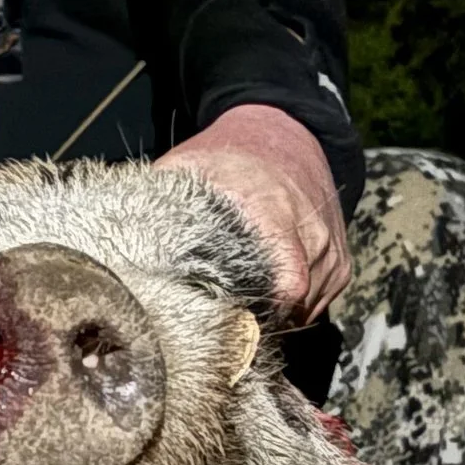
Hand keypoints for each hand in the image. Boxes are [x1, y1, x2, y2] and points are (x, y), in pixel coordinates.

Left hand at [156, 104, 349, 323]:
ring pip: (304, 312)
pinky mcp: (341, 266)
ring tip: (239, 308)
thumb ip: (163, 204)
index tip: (225, 327)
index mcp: (274, 212)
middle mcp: (311, 235)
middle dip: (257, 322)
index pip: (287, 282)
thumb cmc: (231, 159)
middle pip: (292, 307)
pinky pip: (316, 306)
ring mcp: (331, 254)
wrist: (288, 136)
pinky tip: (264, 294)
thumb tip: (124, 243)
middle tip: (219, 328)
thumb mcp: (190, 167)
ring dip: (273, 317)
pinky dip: (291, 309)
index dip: (259, 315)